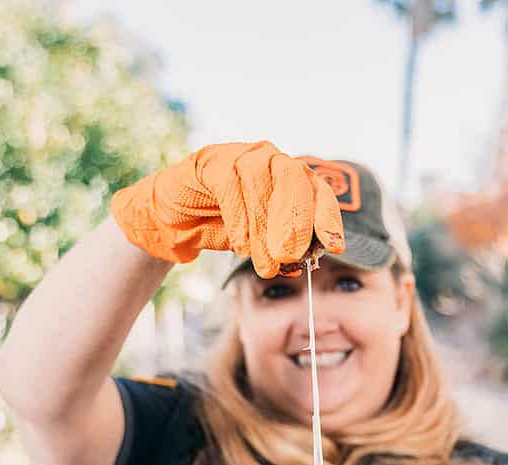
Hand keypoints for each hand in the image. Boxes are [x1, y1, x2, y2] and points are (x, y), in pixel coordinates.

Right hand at [110, 141, 344, 275]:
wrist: (173, 221)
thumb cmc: (220, 228)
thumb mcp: (257, 244)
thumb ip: (279, 250)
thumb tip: (301, 265)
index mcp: (288, 179)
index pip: (317, 190)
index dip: (327, 217)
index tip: (334, 247)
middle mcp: (270, 160)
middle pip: (294, 179)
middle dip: (295, 222)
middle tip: (290, 257)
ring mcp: (241, 155)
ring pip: (262, 182)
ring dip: (264, 228)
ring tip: (263, 263)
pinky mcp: (213, 160)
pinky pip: (232, 184)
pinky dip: (240, 217)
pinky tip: (241, 245)